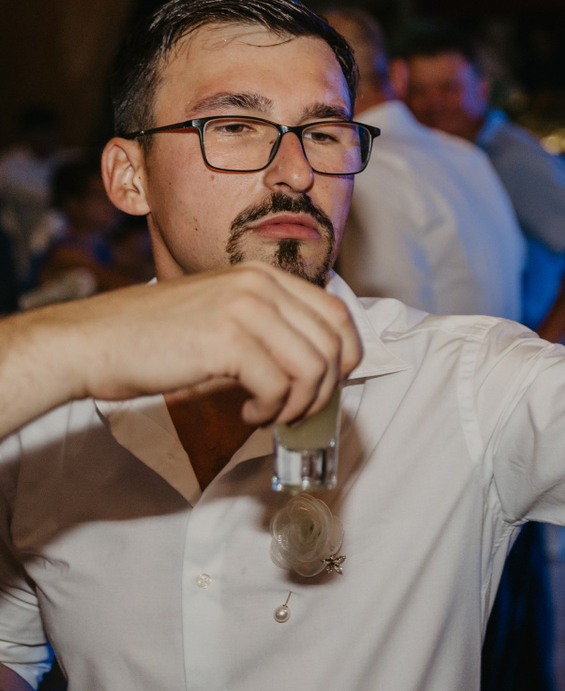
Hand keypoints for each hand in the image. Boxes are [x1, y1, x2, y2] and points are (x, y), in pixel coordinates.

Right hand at [40, 262, 360, 426]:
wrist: (92, 342)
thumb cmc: (151, 336)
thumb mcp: (221, 313)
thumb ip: (266, 326)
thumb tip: (315, 365)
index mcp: (263, 276)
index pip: (338, 313)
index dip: (345, 356)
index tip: (326, 384)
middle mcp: (260, 285)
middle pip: (333, 343)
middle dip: (325, 388)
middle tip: (297, 410)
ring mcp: (245, 309)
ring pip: (314, 367)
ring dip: (300, 403)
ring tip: (271, 414)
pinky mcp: (227, 341)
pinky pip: (280, 386)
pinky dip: (272, 410)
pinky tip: (247, 412)